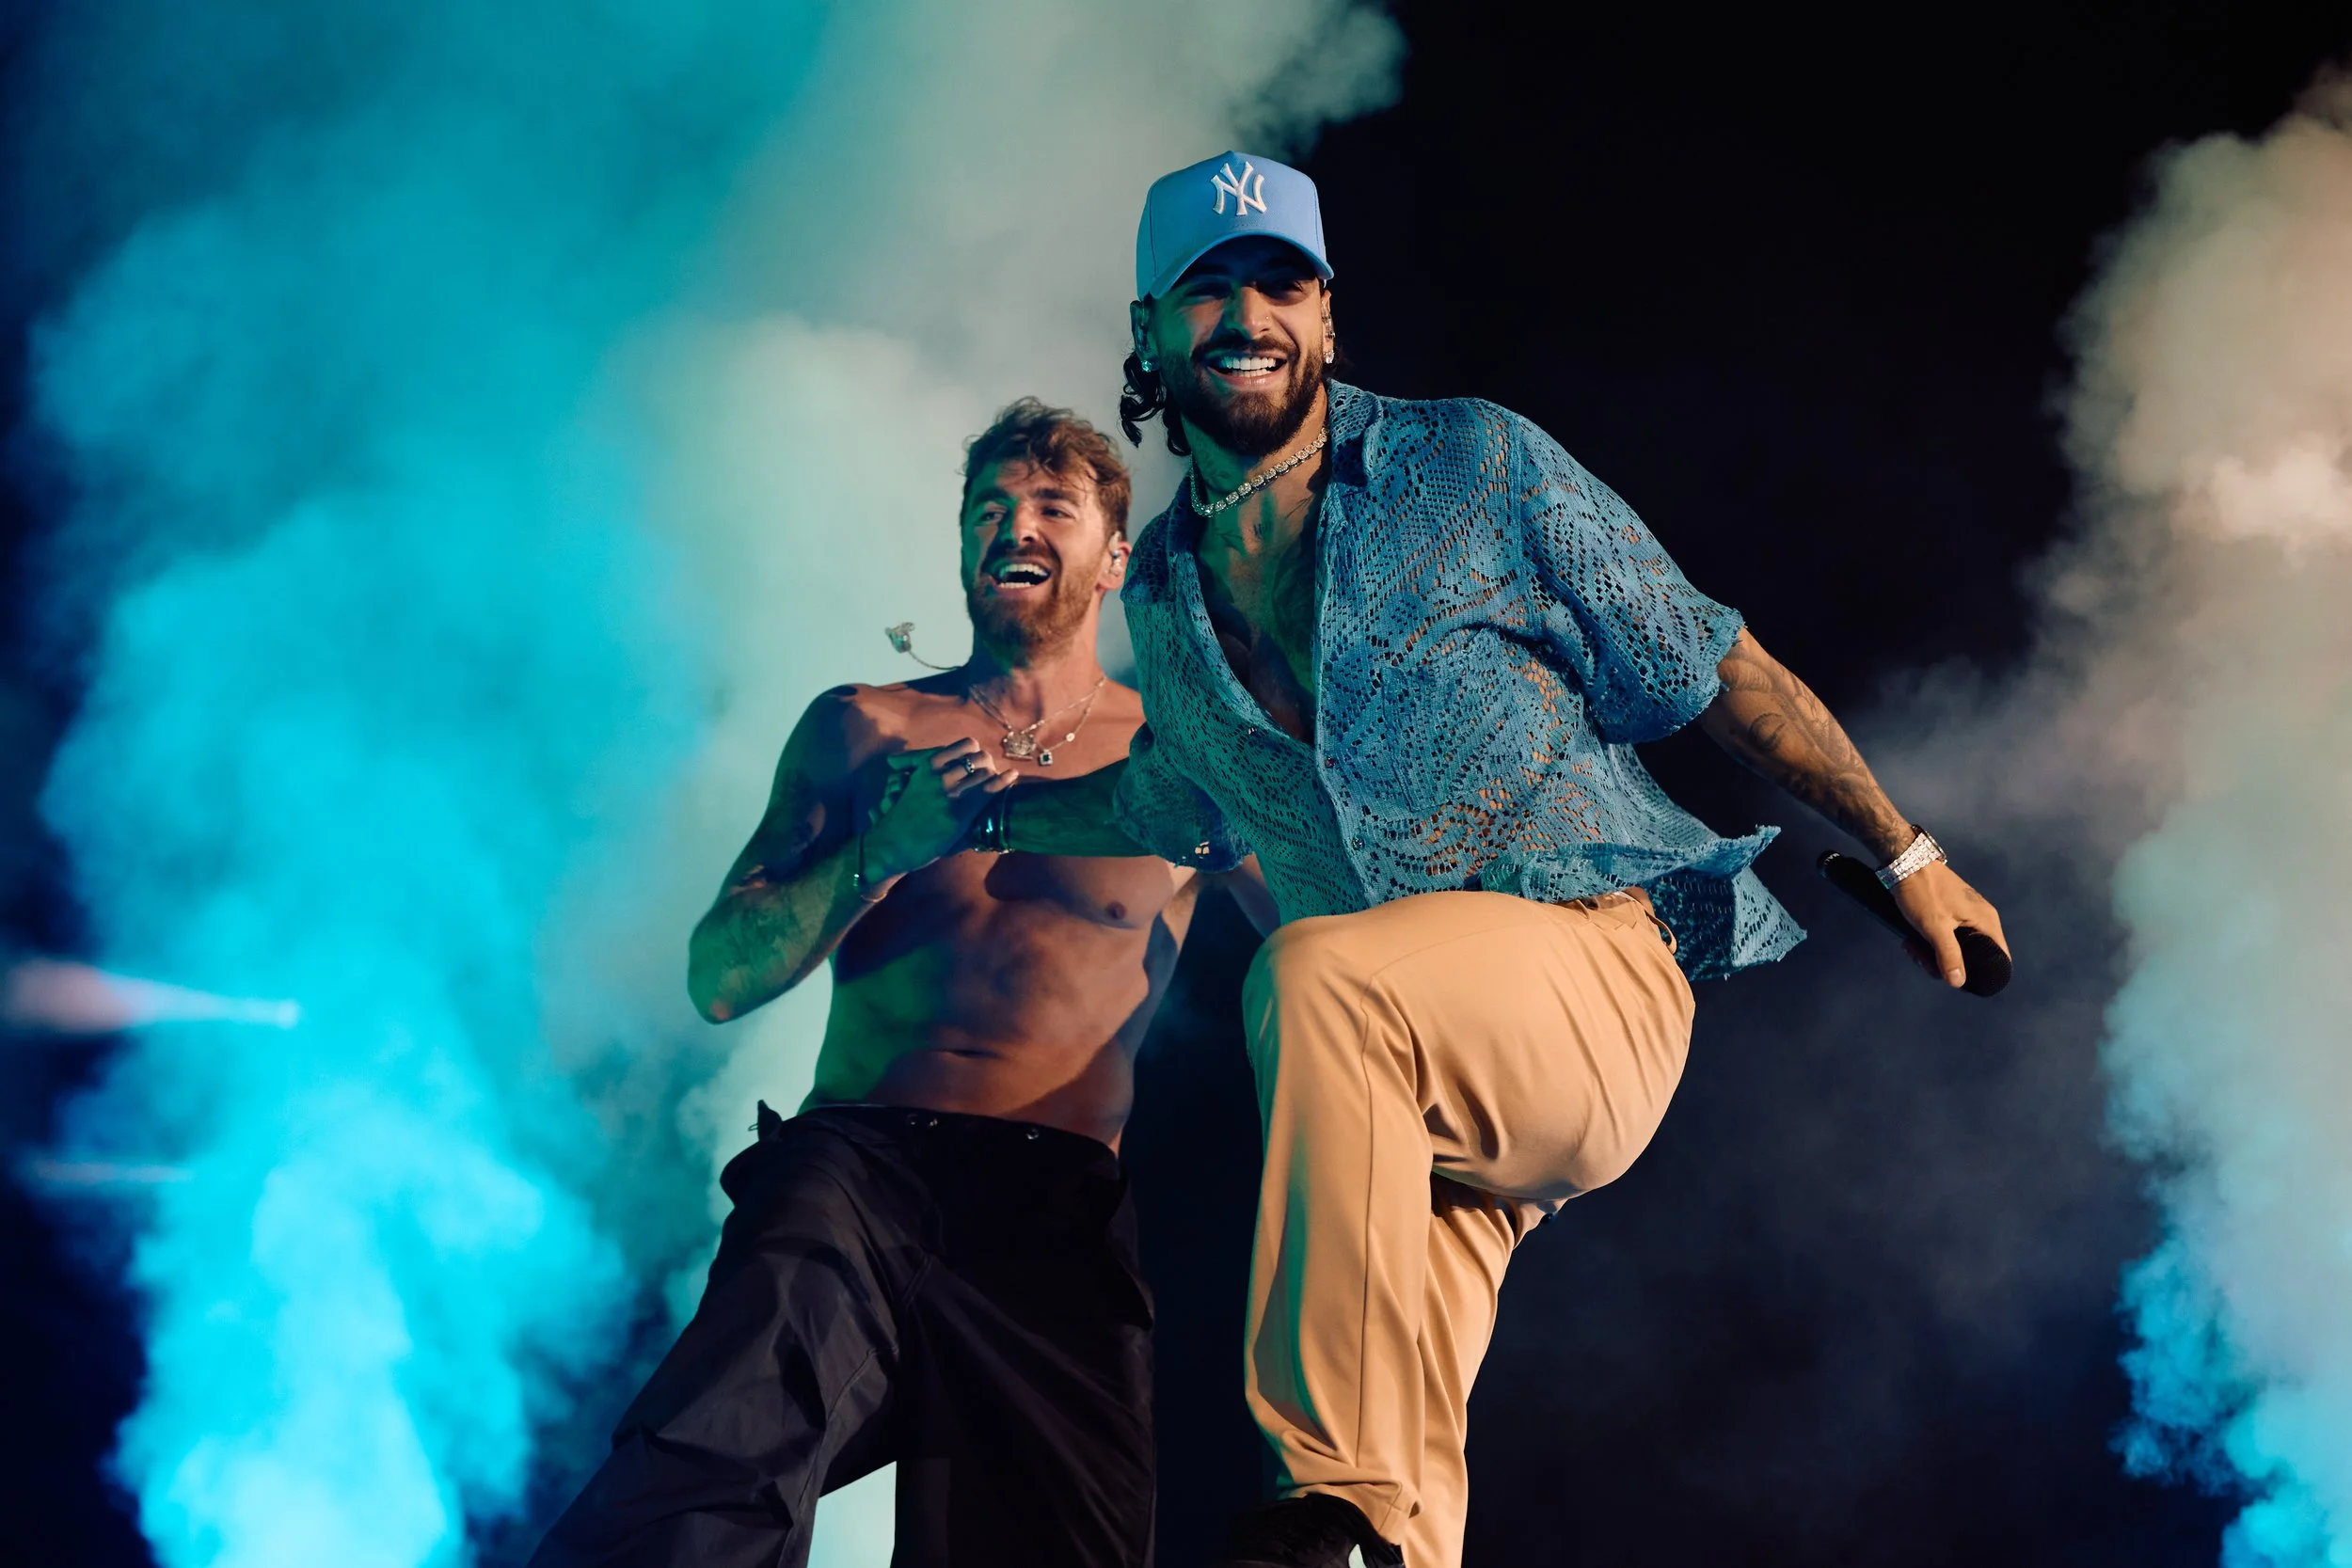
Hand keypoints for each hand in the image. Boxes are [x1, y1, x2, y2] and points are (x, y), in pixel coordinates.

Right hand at [860, 740, 1016, 881]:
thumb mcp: (906, 783)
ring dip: (995, 775)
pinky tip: (1012, 776)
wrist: (891, 843)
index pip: (966, 745)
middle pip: (980, 757)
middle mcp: (940, 775)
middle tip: (990, 774)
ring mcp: (949, 794)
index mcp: (928, 766)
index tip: (977, 764)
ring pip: (986, 771)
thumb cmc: (899, 816)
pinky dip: (1004, 781)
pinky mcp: (958, 813)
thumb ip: (915, 766)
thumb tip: (906, 759)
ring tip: (999, 782)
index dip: (976, 753)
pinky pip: (989, 790)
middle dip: (988, 764)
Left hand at [1889, 861, 2009, 988]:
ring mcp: (1965, 917)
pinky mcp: (1950, 915)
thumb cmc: (1924, 892)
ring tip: (1911, 948)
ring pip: (1955, 949)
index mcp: (1986, 922)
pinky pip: (1945, 938)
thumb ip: (1949, 955)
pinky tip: (1911, 942)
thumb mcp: (1935, 927)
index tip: (1959, 980)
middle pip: (1973, 957)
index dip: (1984, 974)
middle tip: (1923, 961)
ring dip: (1932, 955)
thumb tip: (1959, 983)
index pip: (2001, 957)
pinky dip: (1929, 944)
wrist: (1906, 862)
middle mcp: (1981, 920)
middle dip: (1946, 965)